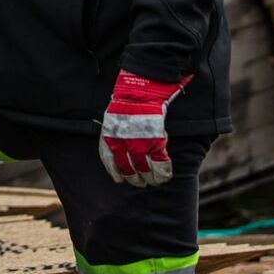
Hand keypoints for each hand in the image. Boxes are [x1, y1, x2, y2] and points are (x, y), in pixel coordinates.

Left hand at [98, 69, 191, 187]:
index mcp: (109, 140)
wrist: (139, 91)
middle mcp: (123, 146)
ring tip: (152, 181)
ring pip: (145, 172)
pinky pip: (161, 165)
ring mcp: (140, 145)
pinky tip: (164, 176)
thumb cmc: (124, 103)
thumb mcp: (111, 121)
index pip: (111, 165)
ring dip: (150, 179)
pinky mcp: (156, 143)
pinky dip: (163, 173)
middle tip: (140, 182)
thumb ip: (113, 137)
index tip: (121, 180)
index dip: (117, 175)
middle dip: (135, 180)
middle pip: (128, 172)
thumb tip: (117, 150)